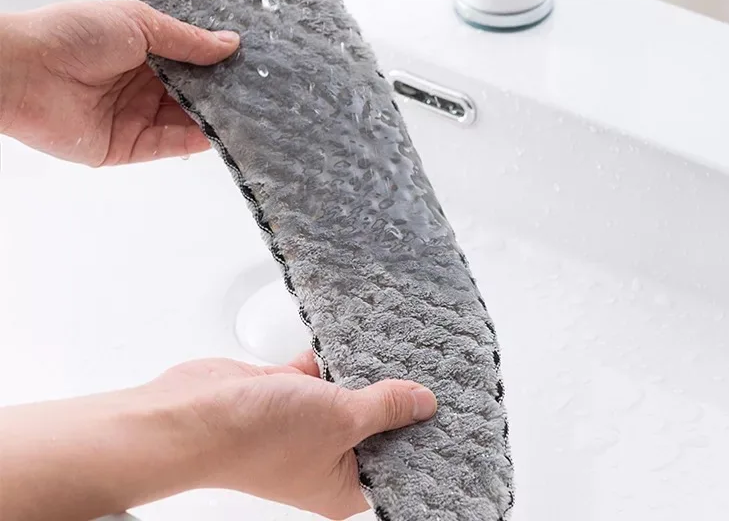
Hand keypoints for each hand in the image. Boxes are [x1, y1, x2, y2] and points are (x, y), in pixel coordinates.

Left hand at [0, 0, 238, 164]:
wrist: (23, 72)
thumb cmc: (71, 34)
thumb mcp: (139, 23)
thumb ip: (187, 39)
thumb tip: (230, 44)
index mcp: (143, 51)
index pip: (192, 60)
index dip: (218, 62)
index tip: (249, 62)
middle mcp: (142, 84)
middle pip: (194, 92)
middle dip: (223, 91)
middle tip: (259, 89)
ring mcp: (136, 116)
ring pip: (187, 120)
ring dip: (215, 116)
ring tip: (250, 111)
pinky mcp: (128, 146)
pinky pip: (170, 144)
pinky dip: (196, 140)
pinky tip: (220, 132)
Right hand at [150, 354, 436, 517]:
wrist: (192, 414)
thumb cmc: (257, 438)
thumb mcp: (340, 419)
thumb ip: (384, 406)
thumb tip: (423, 403)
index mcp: (342, 483)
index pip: (396, 463)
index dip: (420, 437)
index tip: (448, 408)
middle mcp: (323, 455)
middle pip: (373, 424)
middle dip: (395, 396)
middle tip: (431, 366)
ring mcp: (302, 421)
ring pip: (346, 393)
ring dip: (364, 370)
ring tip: (402, 344)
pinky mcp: (283, 390)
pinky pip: (318, 370)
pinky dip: (330, 353)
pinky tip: (352, 333)